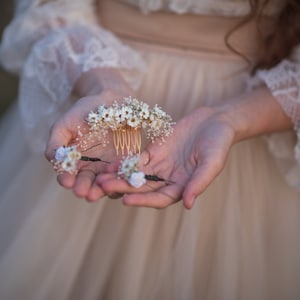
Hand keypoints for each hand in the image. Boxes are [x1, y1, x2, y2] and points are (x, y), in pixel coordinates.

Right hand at [45, 89, 130, 200]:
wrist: (111, 100)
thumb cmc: (85, 111)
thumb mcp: (65, 123)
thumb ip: (56, 142)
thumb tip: (53, 160)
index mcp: (75, 160)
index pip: (68, 174)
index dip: (66, 178)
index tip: (67, 181)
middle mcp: (91, 167)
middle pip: (86, 182)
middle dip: (84, 188)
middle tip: (83, 192)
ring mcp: (109, 166)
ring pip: (105, 183)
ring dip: (102, 189)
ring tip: (98, 192)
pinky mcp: (126, 163)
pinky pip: (124, 174)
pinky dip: (122, 179)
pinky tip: (119, 181)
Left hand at [97, 106, 235, 208]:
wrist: (214, 121)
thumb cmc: (218, 143)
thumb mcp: (212, 162)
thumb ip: (199, 182)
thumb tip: (188, 204)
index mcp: (183, 187)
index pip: (160, 198)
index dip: (143, 200)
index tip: (126, 200)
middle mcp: (169, 181)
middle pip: (143, 188)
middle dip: (124, 188)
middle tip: (103, 187)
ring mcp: (160, 167)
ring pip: (136, 176)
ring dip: (119, 177)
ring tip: (100, 178)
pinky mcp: (154, 153)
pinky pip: (137, 160)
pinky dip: (124, 163)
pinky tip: (110, 165)